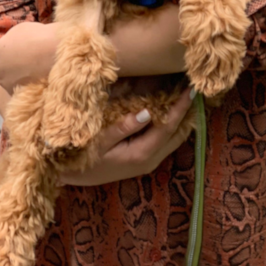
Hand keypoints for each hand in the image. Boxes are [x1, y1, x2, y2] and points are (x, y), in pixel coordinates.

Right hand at [58, 88, 193, 185]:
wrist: (70, 176)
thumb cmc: (84, 156)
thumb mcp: (100, 141)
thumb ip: (123, 127)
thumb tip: (147, 113)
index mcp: (142, 154)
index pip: (168, 127)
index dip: (181, 107)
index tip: (191, 89)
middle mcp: (150, 160)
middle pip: (178, 133)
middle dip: (188, 112)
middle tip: (195, 88)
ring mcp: (149, 161)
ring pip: (174, 138)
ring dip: (183, 118)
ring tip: (189, 96)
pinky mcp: (144, 159)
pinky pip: (166, 140)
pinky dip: (173, 125)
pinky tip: (173, 111)